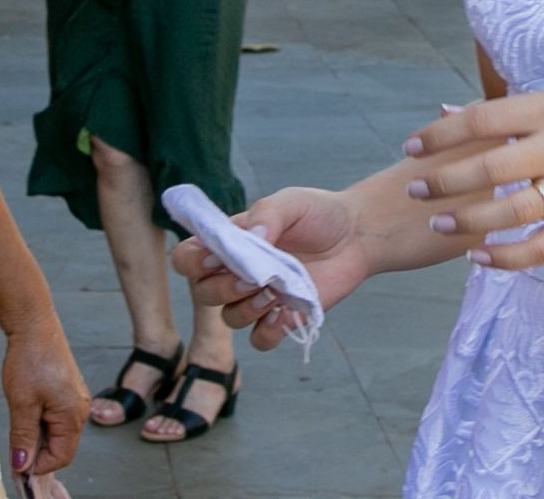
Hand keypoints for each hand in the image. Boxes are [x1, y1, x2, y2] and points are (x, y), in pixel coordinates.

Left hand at [0, 313, 87, 476]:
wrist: (32, 324)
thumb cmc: (29, 359)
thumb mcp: (21, 403)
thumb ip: (23, 438)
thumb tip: (22, 466)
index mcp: (73, 415)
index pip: (61, 457)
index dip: (38, 464)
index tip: (16, 461)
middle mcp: (79, 409)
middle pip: (61, 447)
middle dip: (37, 449)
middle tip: (14, 440)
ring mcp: (75, 399)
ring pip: (56, 432)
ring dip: (36, 434)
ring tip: (19, 417)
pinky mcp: (67, 392)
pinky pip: (55, 418)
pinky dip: (39, 420)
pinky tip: (25, 407)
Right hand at [172, 187, 376, 351]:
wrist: (356, 236)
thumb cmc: (317, 214)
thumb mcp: (290, 202)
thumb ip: (266, 215)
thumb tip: (252, 239)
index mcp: (230, 243)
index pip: (188, 258)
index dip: (193, 262)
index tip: (216, 257)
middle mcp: (238, 272)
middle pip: (203, 293)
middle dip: (223, 288)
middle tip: (253, 277)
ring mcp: (259, 298)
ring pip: (229, 319)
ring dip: (245, 309)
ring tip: (274, 293)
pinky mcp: (283, 318)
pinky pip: (259, 340)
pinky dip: (268, 332)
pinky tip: (285, 314)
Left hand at [401, 90, 543, 270]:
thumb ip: (508, 111)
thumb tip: (447, 112)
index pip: (482, 119)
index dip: (440, 135)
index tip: (411, 148)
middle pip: (489, 167)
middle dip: (444, 180)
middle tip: (414, 189)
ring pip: (510, 211)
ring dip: (467, 221)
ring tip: (438, 223)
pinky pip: (540, 248)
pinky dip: (506, 258)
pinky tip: (478, 258)